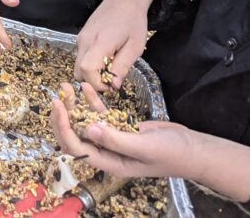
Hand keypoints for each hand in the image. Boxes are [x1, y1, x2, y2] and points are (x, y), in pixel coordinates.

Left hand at [51, 81, 193, 178]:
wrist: (193, 148)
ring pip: (85, 122)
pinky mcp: (119, 126)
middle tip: (56, 96)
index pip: (77, 148)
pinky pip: (99, 114)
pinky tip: (86, 88)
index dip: (64, 128)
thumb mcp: (144, 147)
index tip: (59, 107)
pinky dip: (91, 101)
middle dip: (63, 117)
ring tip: (66, 86)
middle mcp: (107, 152)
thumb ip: (116, 140)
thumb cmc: (172, 153)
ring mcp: (112, 139)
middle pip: (75, 135)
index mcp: (109, 163)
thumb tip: (88, 129)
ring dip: (74, 105)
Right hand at [75, 0, 151, 91]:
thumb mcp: (135, 46)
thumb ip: (123, 66)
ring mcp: (80, 38)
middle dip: (93, 81)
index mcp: (100, 42)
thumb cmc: (133, 22)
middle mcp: (85, 41)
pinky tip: (105, 57)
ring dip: (91, 73)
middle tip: (111, 79)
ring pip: (78, 65)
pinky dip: (90, 63)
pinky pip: (81, 57)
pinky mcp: (80, 37)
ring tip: (110, 67)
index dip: (97, 83)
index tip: (111, 86)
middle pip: (78, 71)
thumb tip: (114, 86)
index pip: (87, 70)